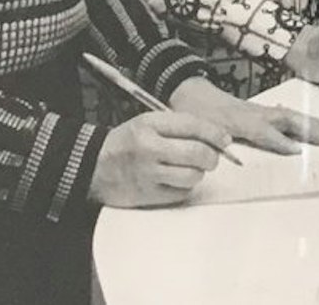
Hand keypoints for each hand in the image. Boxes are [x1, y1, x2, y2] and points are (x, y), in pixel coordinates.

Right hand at [88, 111, 230, 206]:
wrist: (93, 166)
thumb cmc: (127, 142)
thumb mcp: (148, 122)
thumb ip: (180, 126)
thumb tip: (216, 137)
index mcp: (150, 125)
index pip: (193, 126)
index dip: (215, 133)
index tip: (224, 140)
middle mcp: (149, 148)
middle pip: (197, 154)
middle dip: (212, 156)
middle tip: (212, 157)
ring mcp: (148, 174)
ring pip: (192, 176)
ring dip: (198, 173)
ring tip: (191, 168)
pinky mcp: (147, 195)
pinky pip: (181, 193)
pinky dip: (184, 187)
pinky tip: (175, 180)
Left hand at [168, 75, 318, 152]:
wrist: (186, 89)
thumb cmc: (190, 112)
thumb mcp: (197, 128)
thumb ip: (212, 139)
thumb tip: (227, 148)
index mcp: (238, 120)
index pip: (264, 132)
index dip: (280, 141)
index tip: (298, 151)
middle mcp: (252, 113)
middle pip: (285, 120)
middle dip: (309, 129)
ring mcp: (255, 109)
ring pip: (287, 115)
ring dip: (308, 122)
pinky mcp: (254, 109)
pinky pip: (281, 112)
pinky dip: (297, 116)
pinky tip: (305, 119)